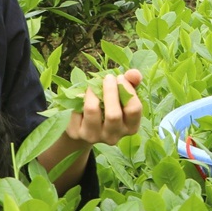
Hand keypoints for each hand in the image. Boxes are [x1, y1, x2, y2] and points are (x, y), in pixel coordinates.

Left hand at [40, 69, 144, 188]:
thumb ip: (132, 83)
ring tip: (93, 85)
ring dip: (92, 92)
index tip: (120, 78)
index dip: (128, 90)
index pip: (134, 110)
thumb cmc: (109, 107)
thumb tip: (134, 74)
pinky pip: (77, 110)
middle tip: (108, 77)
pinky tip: (83, 98)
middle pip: (113, 115)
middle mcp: (113, 136)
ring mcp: (94, 137)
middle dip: (110, 91)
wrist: (85, 125)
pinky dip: (80, 99)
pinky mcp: (77, 133)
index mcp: (130, 128)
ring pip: (92, 110)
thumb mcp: (122, 95)